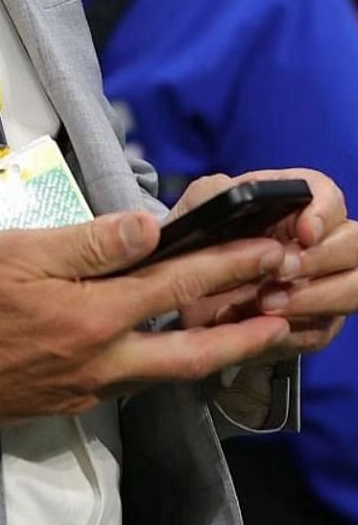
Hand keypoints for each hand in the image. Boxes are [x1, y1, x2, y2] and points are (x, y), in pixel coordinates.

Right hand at [0, 210, 290, 430]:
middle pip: (191, 351)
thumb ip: (85, 243)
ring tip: (236, 336)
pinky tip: (157, 353)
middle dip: (242, 331)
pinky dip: (160, 367)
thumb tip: (147, 227)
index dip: (226, 265)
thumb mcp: (14, 253)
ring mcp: (88, 387)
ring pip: (165, 374)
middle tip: (282, 314)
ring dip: (208, 353)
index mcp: (91, 315)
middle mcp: (102, 359)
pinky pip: (129, 384)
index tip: (266, 251)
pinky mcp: (70, 402)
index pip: (174, 284)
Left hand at [175, 169, 355, 362]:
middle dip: (321, 260)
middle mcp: (319, 241)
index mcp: (290, 204)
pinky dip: (286, 330)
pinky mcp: (317, 322)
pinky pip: (320, 329)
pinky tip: (253, 325)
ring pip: (352, 291)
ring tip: (264, 303)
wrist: (184, 294)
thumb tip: (230, 195)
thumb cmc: (198, 241)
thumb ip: (212, 195)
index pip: (326, 195)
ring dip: (312, 299)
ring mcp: (326, 283)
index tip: (305, 232)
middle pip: (353, 244)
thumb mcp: (196, 211)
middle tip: (280, 271)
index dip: (324, 211)